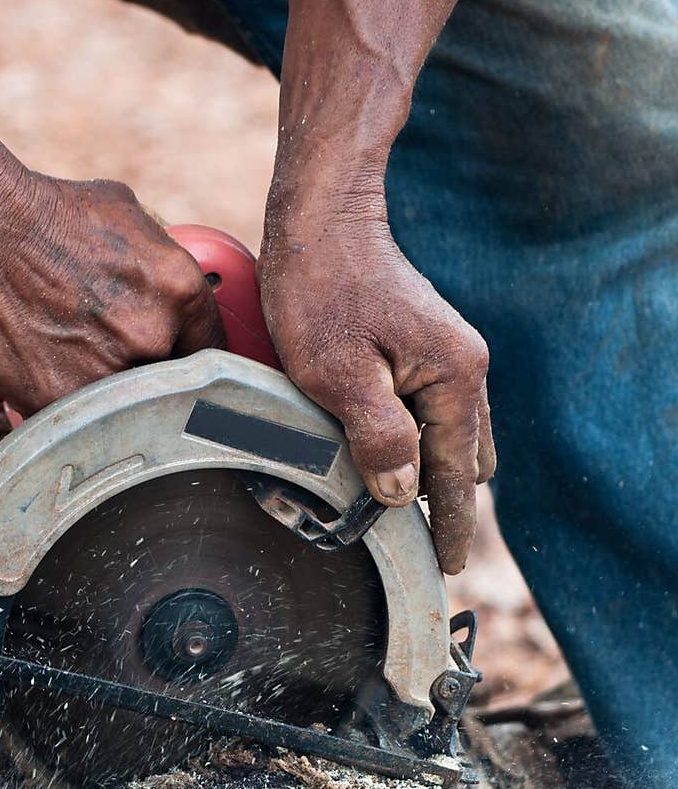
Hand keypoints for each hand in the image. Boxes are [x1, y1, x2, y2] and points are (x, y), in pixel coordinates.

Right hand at [0, 169, 225, 415]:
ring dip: (105, 401)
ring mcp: (106, 374)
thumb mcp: (131, 221)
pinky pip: (73, 422)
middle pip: (169, 387)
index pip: (213, 355)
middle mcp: (152, 337)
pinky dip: (62, 411)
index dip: (194, 367)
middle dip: (147, 381)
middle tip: (116, 364)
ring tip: (70, 363)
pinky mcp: (59, 401)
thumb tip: (172, 300)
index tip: (182, 375)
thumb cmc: (47, 212)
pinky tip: (43, 375)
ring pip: (121, 410)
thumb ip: (162, 269)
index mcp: (181, 292)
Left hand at [258, 183, 495, 572]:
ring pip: (452, 436)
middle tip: (413, 547)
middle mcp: (465, 370)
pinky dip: (418, 440)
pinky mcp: (427, 346)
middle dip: (443, 502)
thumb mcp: (338, 375)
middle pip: (465, 460)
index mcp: (454, 380)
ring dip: (429, 471)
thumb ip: (379, 438)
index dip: (450, 526)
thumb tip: (401, 494)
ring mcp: (450, 355)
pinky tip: (386, 455)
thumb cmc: (323, 291)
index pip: (457, 476)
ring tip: (396, 512)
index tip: (446, 568)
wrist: (325, 220)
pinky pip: (434, 411)